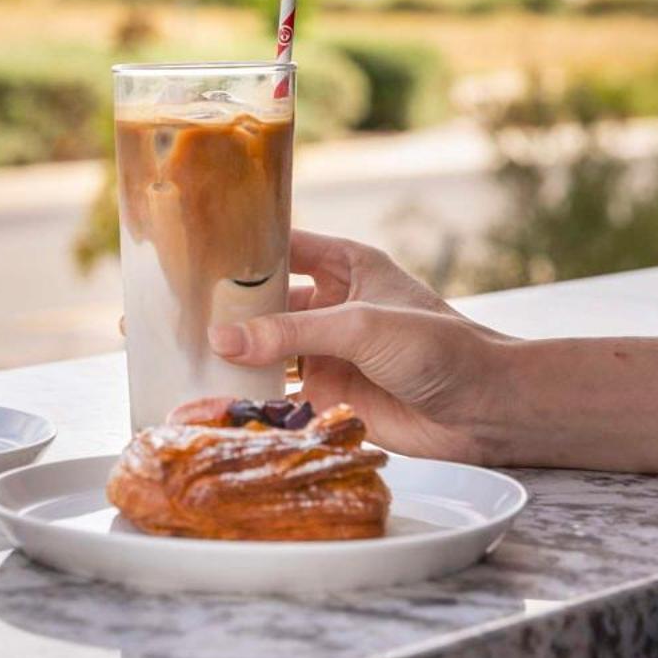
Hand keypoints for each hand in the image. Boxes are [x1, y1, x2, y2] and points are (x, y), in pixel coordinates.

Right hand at [209, 231, 509, 463]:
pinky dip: (248, 394)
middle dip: (225, 308)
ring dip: (232, 353)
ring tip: (179, 354)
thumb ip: (291, 333)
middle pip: (264, 301)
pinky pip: (277, 391)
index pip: (281, 246)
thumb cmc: (439, 348)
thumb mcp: (361, 327)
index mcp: (346, 266)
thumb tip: (221, 337)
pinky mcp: (327, 394)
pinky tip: (211, 395)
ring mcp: (327, 351)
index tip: (191, 252)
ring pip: (266, 348)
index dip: (240, 249)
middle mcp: (331, 304)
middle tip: (172, 313)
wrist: (485, 412)